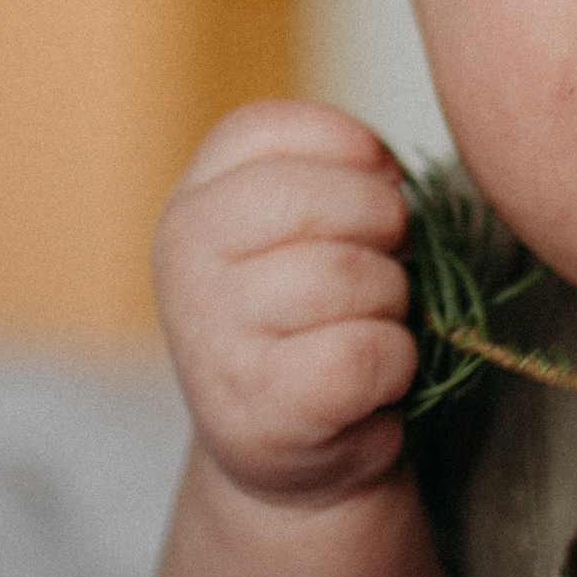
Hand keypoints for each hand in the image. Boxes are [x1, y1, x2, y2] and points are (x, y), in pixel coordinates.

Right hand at [155, 101, 417, 507]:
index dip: (352, 152)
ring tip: (366, 330)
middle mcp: (182, 253)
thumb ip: (335, 175)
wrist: (290, 448)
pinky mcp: (256, 402)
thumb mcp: (304, 228)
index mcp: (196, 197)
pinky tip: (366, 383)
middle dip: (385, 232)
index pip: (274, 127)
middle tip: (379, 274)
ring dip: (393, 304)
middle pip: (325, 199)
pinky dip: (394, 366)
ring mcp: (210, 330)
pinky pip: (367, 351)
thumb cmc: (313, 318)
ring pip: (352, 275)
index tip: (372, 193)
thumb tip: (389, 173)